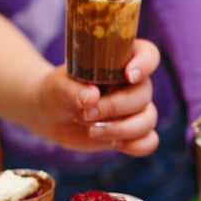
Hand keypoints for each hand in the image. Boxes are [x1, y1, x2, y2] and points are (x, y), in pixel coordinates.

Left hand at [30, 39, 159, 156]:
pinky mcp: (133, 133)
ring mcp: (136, 110)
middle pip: (144, 94)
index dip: (145, 64)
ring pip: (148, 119)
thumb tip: (92, 98)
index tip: (129, 75)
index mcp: (122, 61)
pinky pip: (149, 141)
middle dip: (116, 107)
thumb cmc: (56, 92)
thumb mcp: (58, 86)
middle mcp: (135, 85)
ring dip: (122, 129)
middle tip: (86, 113)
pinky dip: (137, 146)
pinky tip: (114, 144)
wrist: (50, 114)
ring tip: (92, 131)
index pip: (148, 54)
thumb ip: (73, 89)